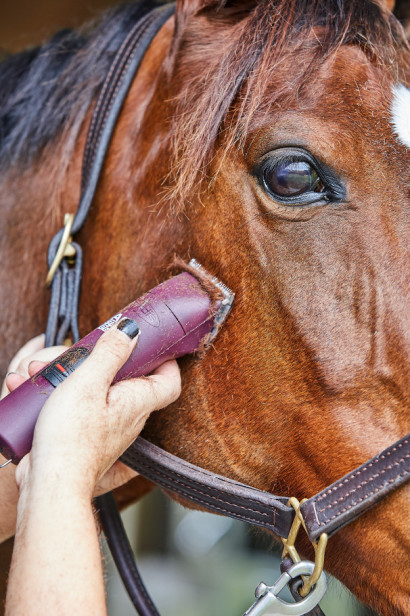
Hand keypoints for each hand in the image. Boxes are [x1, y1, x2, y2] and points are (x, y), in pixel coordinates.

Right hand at [4, 327, 180, 497]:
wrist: (51, 484)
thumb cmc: (71, 438)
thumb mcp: (89, 382)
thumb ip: (111, 353)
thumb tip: (130, 330)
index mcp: (138, 402)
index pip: (169, 381)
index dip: (167, 360)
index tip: (154, 344)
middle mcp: (130, 420)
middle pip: (132, 383)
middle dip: (108, 363)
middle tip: (87, 353)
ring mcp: (111, 433)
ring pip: (102, 396)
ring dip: (77, 381)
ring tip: (49, 375)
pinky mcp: (89, 442)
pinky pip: (84, 414)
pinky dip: (66, 401)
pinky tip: (48, 398)